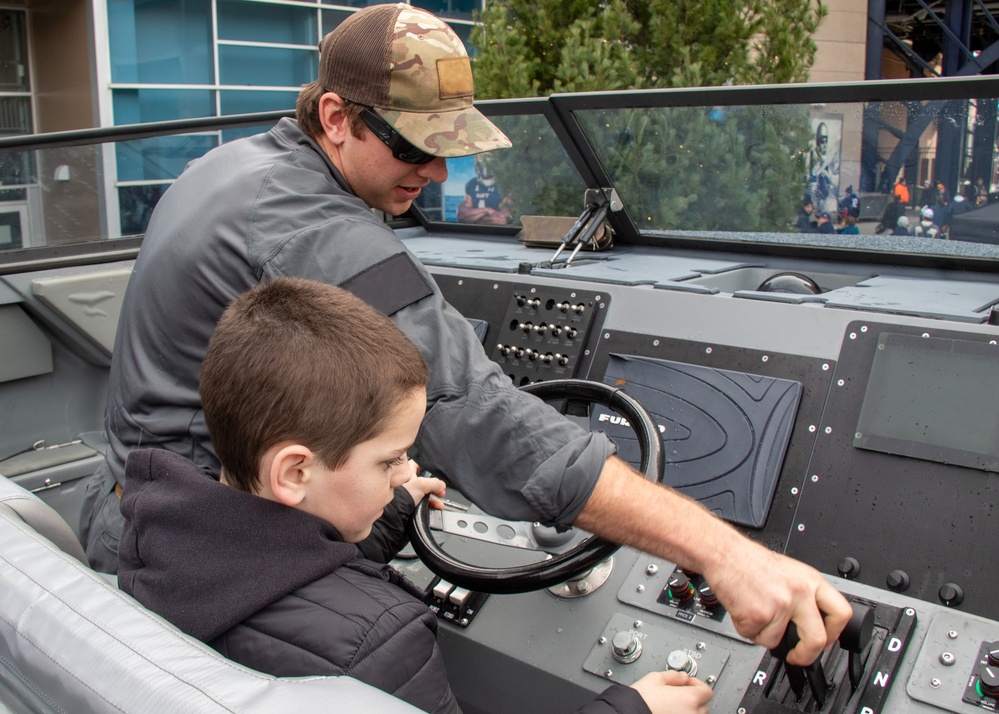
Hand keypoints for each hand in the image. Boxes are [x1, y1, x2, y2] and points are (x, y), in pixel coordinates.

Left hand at [401, 460, 446, 508]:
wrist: (395, 510)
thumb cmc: (402, 493)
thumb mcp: (422, 484)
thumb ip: (435, 483)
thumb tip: (442, 485)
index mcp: (408, 469)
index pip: (420, 464)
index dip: (429, 468)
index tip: (437, 474)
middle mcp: (408, 480)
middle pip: (425, 480)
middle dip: (435, 486)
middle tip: (440, 489)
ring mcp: (409, 491)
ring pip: (424, 491)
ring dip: (434, 496)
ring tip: (440, 499)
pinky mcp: (409, 501)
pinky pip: (422, 501)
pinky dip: (430, 503)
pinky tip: (437, 505)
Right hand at [630, 671, 711, 713]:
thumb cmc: (640, 699)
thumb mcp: (655, 678)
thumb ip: (673, 676)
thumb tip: (682, 676)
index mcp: (690, 699)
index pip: (706, 691)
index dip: (697, 684)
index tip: (688, 683)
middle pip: (703, 706)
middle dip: (694, 698)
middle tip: (680, 694)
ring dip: (689, 710)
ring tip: (673, 706)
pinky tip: (669, 713)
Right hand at [703, 537, 851, 665]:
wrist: (723, 552)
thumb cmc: (749, 560)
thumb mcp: (789, 572)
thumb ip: (804, 595)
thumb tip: (811, 623)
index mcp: (811, 580)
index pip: (841, 613)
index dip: (833, 634)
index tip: (823, 641)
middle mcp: (800, 592)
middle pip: (817, 639)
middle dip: (806, 656)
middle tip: (797, 656)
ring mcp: (780, 604)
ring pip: (776, 641)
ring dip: (761, 633)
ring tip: (753, 610)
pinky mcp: (758, 614)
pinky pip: (754, 636)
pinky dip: (745, 628)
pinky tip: (742, 608)